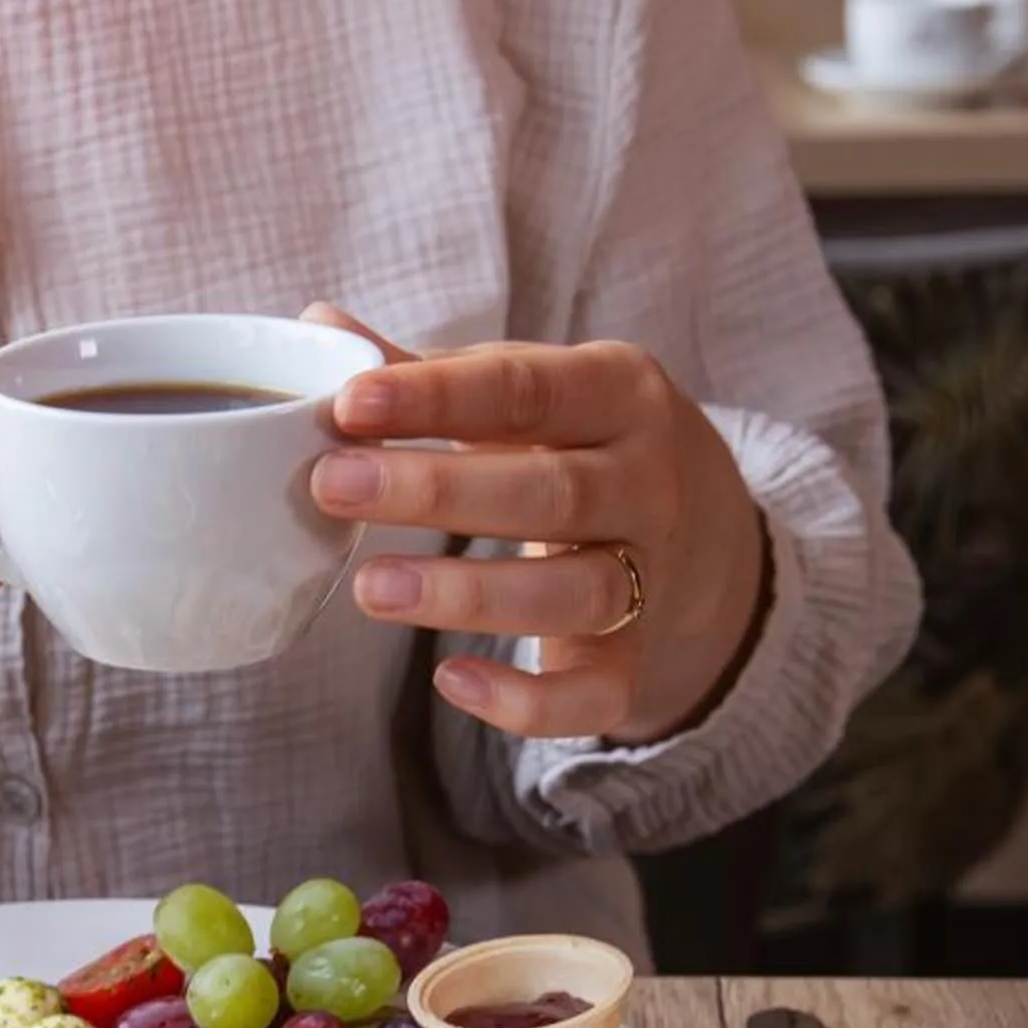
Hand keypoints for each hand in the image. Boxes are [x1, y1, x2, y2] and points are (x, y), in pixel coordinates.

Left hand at [302, 307, 768, 744]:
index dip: (437, 396)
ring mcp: (652, 575)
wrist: (708, 536)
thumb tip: (319, 328)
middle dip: (437, 490)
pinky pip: (592, 694)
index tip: (349, 404)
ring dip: (468, 592)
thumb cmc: (581, 446)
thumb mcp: (529, 392)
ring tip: (370, 587)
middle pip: (550, 490)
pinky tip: (452, 680)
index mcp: (617, 391)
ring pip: (573, 592)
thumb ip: (430, 372)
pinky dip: (527, 699)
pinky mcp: (636, 661)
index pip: (525, 389)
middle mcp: (648, 481)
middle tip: (331, 487)